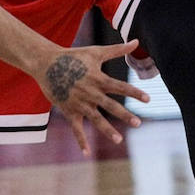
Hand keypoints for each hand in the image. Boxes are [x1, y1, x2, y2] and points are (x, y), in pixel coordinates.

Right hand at [35, 40, 150, 155]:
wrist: (46, 63)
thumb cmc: (73, 56)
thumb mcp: (96, 52)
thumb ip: (117, 50)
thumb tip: (136, 41)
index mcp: (98, 79)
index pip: (120, 87)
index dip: (134, 93)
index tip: (148, 99)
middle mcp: (90, 92)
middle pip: (110, 105)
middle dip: (124, 114)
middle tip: (138, 123)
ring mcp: (79, 103)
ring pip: (95, 118)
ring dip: (107, 129)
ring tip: (118, 139)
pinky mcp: (69, 111)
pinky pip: (75, 128)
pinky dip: (81, 141)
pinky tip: (87, 153)